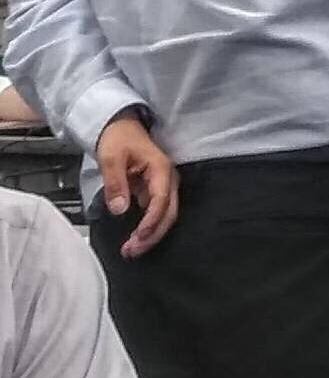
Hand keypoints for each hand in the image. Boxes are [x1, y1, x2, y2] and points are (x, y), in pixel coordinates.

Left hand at [96, 111, 178, 258]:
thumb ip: (115, 183)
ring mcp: (162, 186)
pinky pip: (156, 213)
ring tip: (132, 249)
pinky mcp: (155, 191)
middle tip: (132, 251)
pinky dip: (147, 227)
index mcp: (160, 169)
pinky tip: (135, 237)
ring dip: (151, 234)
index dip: (151, 221)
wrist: (119, 126)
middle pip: (168, 213)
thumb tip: (119, 209)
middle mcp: (167, 179)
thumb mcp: (111, 157)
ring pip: (165, 215)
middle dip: (152, 235)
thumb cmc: (118, 137)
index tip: (139, 236)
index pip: (161, 200)